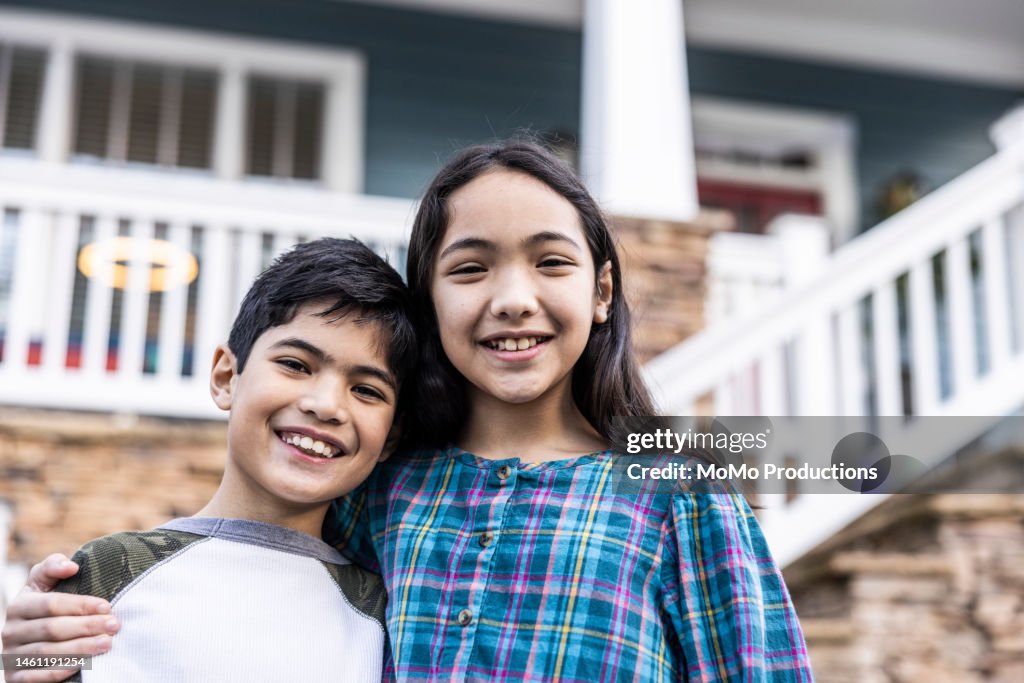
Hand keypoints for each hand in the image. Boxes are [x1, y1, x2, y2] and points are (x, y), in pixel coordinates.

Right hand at [2, 555, 118, 681]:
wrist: (30, 642)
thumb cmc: (46, 607)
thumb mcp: (44, 584)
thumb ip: (52, 567)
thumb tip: (71, 566)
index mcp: (19, 606)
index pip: (51, 604)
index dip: (81, 605)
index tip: (107, 607)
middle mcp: (11, 631)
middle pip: (52, 629)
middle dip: (87, 626)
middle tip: (114, 625)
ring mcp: (11, 656)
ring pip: (48, 653)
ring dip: (80, 648)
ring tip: (107, 643)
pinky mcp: (15, 678)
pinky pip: (38, 676)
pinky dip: (61, 671)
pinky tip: (84, 665)